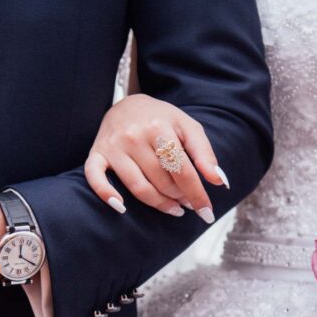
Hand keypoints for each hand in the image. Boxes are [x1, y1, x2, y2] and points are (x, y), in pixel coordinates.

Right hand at [85, 94, 227, 223]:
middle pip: (161, 181)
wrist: (127, 104)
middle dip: (179, 197)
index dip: (197, 194)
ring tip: (173, 208)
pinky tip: (122, 208)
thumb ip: (205, 153)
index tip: (206, 212)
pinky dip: (106, 194)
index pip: (182, 170)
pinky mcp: (96, 153)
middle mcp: (134, 136)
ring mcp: (113, 146)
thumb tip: (220, 182)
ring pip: (138, 187)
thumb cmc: (161, 119)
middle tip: (188, 202)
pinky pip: (95, 178)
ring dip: (159, 204)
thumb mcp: (187, 127)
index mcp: (159, 127)